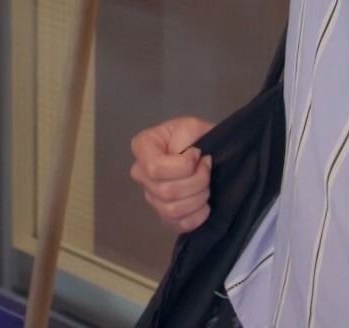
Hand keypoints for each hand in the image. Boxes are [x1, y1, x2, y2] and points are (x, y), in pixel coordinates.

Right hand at [130, 116, 215, 232]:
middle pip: (165, 191)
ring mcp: (151, 198)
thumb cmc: (195, 137)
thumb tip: (183, 155)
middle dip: (196, 181)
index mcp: (142, 148)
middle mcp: (141, 174)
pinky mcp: (165, 216)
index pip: (154, 168)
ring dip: (198, 198)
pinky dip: (198, 216)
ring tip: (207, 185)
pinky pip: (180, 225)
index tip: (197, 154)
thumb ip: (185, 134)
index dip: (182, 166)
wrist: (206, 153)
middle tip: (207, 169)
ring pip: (171, 210)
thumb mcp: (192, 125)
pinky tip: (204, 203)